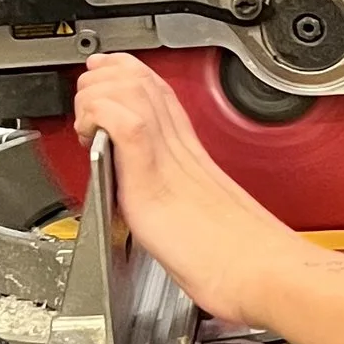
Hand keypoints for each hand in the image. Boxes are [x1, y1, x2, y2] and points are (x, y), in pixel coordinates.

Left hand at [71, 55, 302, 327]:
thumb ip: (181, 201)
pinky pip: (124, 121)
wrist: (257, 271)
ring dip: (95, 95)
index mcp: (190, 152)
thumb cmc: (237, 256)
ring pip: (129, 89)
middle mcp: (178, 145)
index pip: (154, 89)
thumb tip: (168, 209)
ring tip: (86, 123)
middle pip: (139, 79)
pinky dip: (99, 115)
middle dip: (101, 80)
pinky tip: (91, 133)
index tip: (103, 76)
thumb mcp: (203, 216)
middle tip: (87, 104)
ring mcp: (167, 156)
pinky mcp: (153, 175)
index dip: (123, 73)